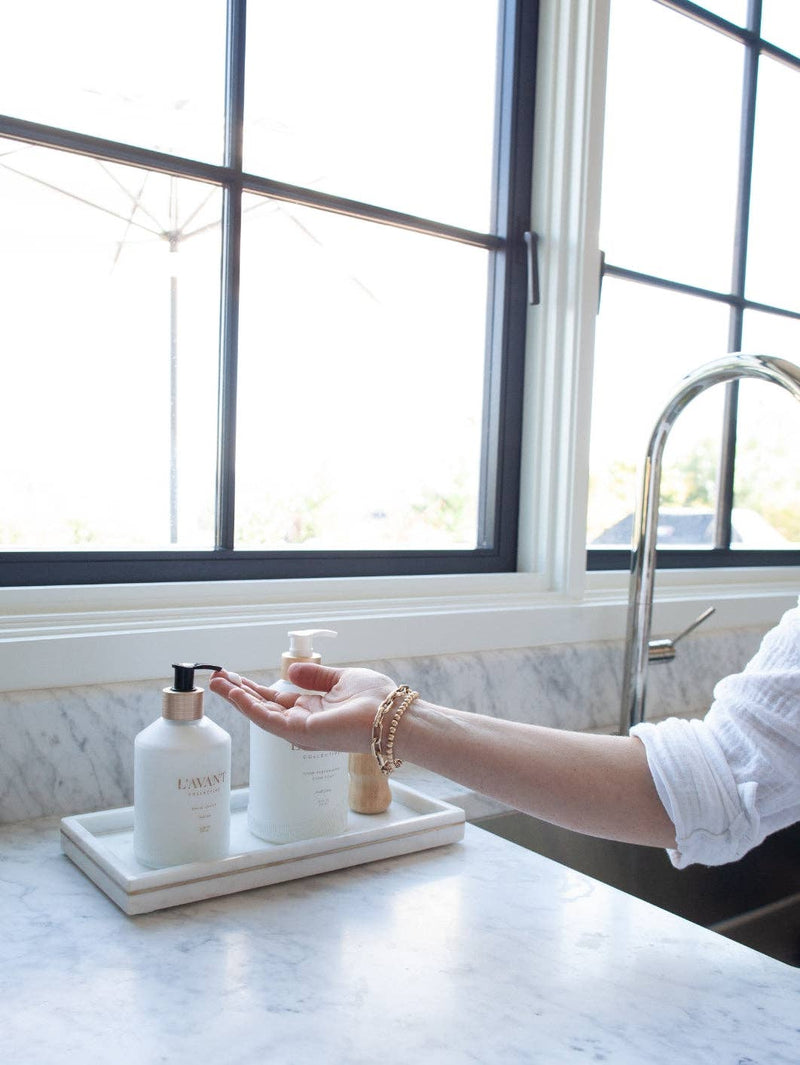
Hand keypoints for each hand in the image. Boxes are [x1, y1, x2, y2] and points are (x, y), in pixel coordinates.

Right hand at [209, 664, 395, 752]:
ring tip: (216, 684)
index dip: (254, 688)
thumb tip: (292, 671)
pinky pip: (270, 720)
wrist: (392, 715)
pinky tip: (235, 694)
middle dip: (238, 693)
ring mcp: (301, 730)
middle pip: (263, 706)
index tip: (233, 676)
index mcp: (313, 710)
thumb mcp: (341, 679)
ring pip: (261, 714)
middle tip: (215, 678)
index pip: (276, 698)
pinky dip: (250, 707)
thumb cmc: (375, 699)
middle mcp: (303, 722)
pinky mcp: (302, 732)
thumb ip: (316, 676)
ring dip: (238, 699)